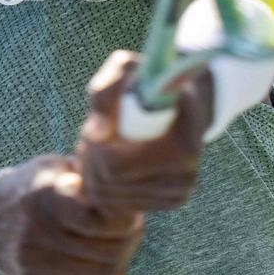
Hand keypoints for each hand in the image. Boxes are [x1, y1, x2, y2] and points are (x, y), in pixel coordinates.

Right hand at [0, 154, 143, 274]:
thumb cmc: (31, 187)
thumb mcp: (52, 167)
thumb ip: (85, 174)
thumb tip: (122, 184)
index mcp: (42, 196)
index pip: (97, 220)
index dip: (123, 216)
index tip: (130, 206)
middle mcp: (36, 232)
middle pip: (105, 248)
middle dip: (130, 236)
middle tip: (136, 223)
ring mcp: (34, 261)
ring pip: (102, 270)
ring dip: (123, 255)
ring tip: (126, 239)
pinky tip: (114, 261)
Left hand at [76, 50, 211, 220]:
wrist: (182, 99)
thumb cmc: (147, 82)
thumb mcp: (124, 69)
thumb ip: (106, 92)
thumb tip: (97, 135)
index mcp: (181, 143)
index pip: (114, 167)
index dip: (92, 150)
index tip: (90, 130)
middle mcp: (186, 174)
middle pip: (109, 184)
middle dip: (89, 160)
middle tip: (87, 138)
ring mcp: (180, 191)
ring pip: (112, 197)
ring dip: (94, 172)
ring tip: (99, 146)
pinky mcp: (173, 200)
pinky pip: (122, 205)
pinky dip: (107, 185)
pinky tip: (111, 163)